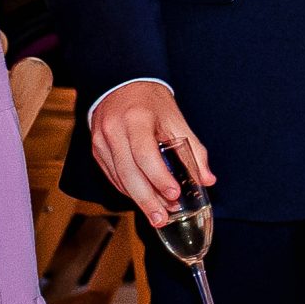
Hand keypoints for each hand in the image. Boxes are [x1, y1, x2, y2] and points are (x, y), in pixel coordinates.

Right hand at [88, 82, 212, 226]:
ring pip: (119, 178)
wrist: (121, 84)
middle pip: (129, 172)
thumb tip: (207, 179)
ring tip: (157, 215)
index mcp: (136, 119)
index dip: (159, 177)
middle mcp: (114, 130)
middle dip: (147, 199)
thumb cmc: (152, 102)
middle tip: (162, 218)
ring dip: (138, 199)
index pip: (145, 153)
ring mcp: (101, 141)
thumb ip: (193, 149)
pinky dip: (128, 190)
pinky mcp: (97, 150)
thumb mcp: (176, 119)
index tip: (175, 194)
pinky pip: (113, 176)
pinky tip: (143, 200)